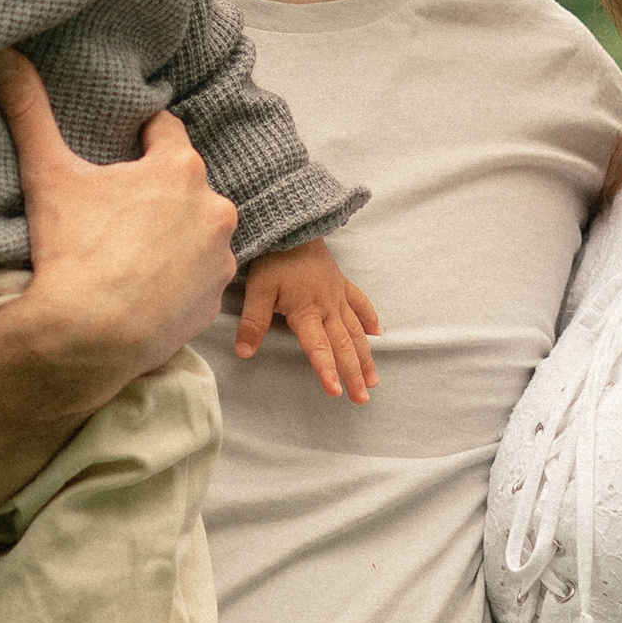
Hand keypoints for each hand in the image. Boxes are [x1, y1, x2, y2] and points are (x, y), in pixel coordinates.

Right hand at [0, 51, 238, 393]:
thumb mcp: (47, 174)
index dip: (136, 137)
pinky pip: (197, 279)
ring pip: (195, 231)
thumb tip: (2, 55)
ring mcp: (218, 259)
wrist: (84, 339)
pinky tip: (143, 285)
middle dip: (154, 191)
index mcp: (180, 168)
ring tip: (128, 250)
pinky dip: (177, 278)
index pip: (164, 130)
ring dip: (172, 234)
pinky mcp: (213, 302)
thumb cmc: (70, 250)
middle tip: (114, 209)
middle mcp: (214, 208)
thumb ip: (28, 110)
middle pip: (182, 184)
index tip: (116, 150)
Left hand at [231, 237, 379, 401]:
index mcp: (307, 311)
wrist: (292, 224)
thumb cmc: (274, 257)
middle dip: (353, 374)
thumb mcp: (259, 289)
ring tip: (373, 380)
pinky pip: (360, 303)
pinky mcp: (341, 283)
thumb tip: (244, 353)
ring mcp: (338, 295)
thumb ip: (253, 322)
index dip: (327, 371)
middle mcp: (328, 307)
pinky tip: (377, 333)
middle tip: (362, 399)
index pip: (319, 348)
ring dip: (366, 356)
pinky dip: (370, 319)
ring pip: (356, 331)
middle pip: (344, 346)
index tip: (336, 392)